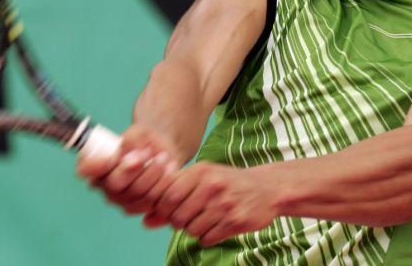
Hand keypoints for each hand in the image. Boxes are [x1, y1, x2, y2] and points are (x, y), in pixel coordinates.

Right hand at [77, 123, 179, 214]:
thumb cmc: (143, 141)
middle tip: (149, 152)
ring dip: (154, 174)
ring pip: (137, 194)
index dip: (97, 165)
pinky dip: (163, 186)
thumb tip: (128, 155)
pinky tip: (169, 171)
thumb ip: (131, 141)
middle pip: (116, 184)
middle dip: (136, 168)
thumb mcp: (137, 133)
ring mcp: (120, 199)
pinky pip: (151, 203)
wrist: (161, 152)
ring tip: (163, 158)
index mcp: (95, 164)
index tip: (115, 156)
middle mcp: (103, 185)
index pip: (86, 169)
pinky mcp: (137, 207)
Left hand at [146, 162, 278, 245]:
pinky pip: (207, 239)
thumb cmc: (226, 183)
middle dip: (178, 222)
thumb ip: (172, 198)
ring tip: (206, 219)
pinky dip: (207, 237)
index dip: (163, 209)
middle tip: (189, 216)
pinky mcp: (235, 221)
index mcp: (201, 171)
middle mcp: (212, 186)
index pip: (167, 196)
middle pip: (177, 216)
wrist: (266, 188)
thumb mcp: (201, 181)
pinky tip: (217, 225)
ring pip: (191, 230)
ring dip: (194, 230)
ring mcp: (224, 204)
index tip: (171, 209)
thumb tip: (146, 222)